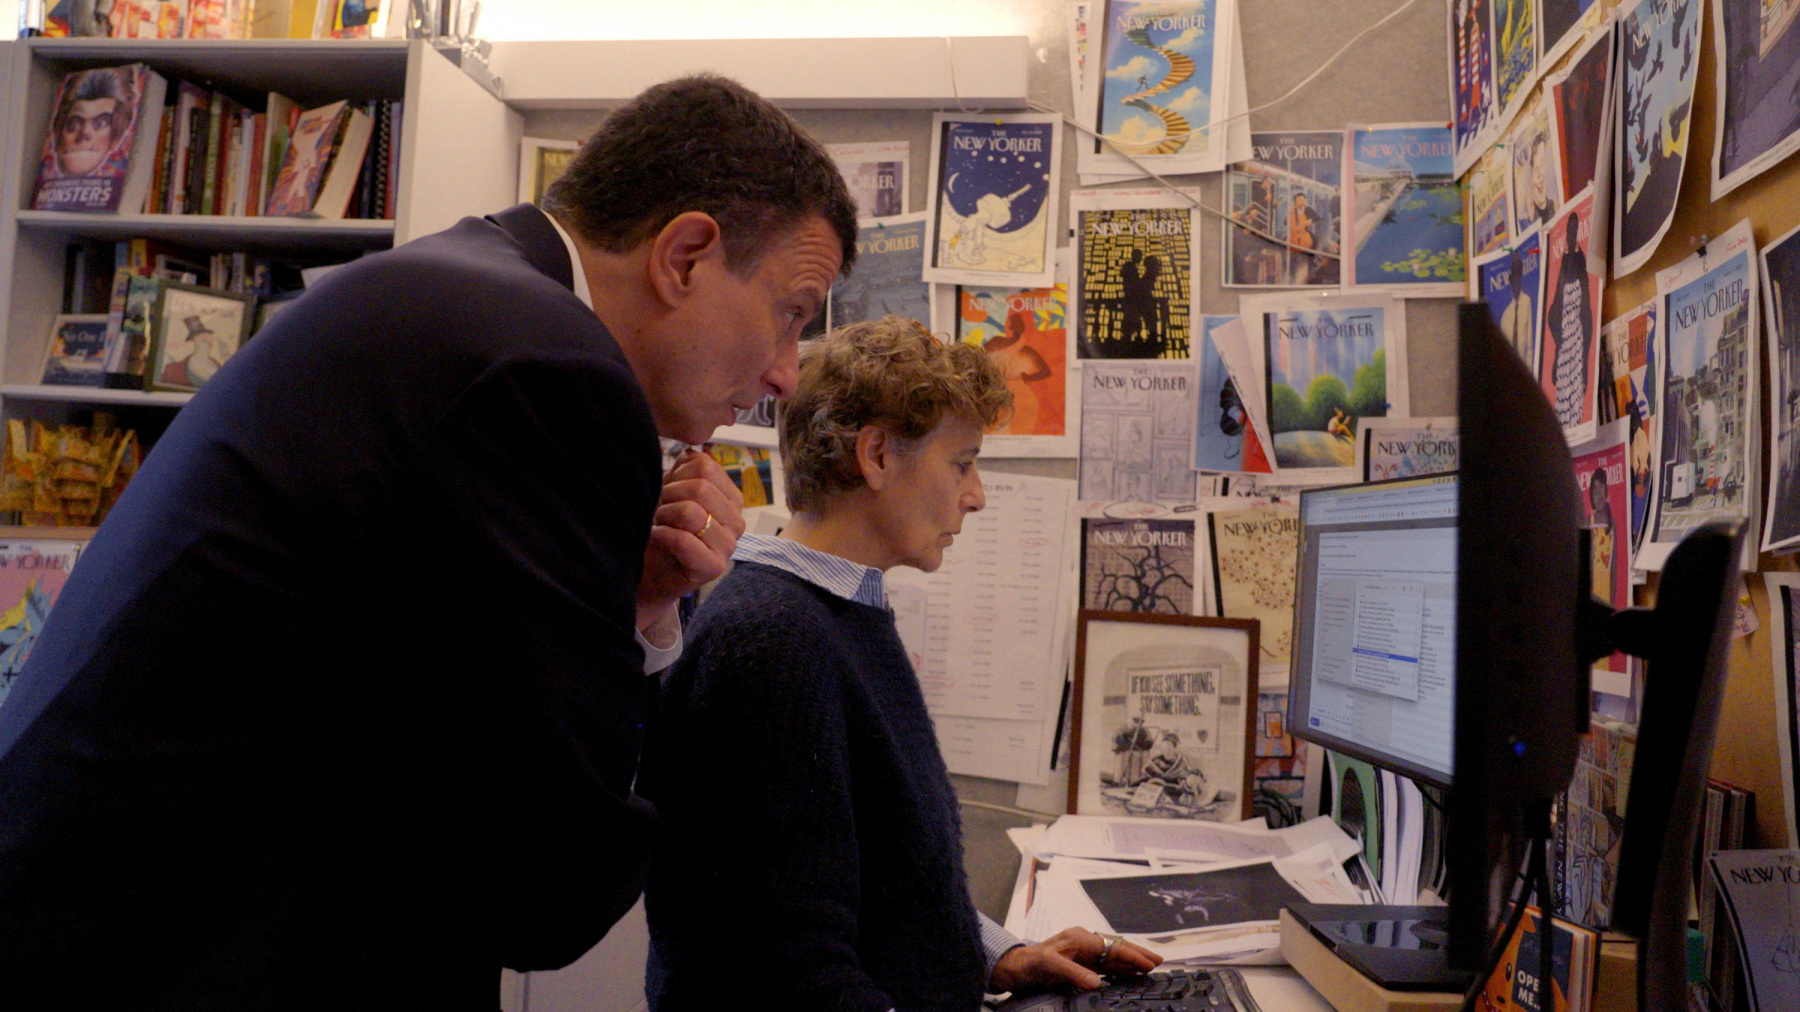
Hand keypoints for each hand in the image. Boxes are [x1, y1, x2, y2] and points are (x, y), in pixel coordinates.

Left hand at [637, 449, 744, 631]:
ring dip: (664, 515)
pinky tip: (657, 537)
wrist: (651, 569)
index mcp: (731, 499)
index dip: (677, 475)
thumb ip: (686, 468)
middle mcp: (737, 521)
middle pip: (701, 488)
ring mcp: (729, 546)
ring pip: (692, 512)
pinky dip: (662, 535)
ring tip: (659, 523)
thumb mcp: (673, 490)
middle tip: (659, 509)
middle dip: (669, 495)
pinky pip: (684, 540)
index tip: (666, 490)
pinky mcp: (714, 567)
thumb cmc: (663, 528)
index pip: (707, 467)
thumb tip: (694, 453)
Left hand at [987, 927, 1161, 993]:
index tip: (1150, 963)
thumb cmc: (1029, 963)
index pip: (1112, 947)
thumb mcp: (1050, 966)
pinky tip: (1128, 976)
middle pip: (1116, 949)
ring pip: (1112, 959)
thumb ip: (1075, 973)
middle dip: (1138, 955)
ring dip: (1131, 964)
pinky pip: (1104, 967)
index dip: (1133, 955)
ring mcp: (1082, 954)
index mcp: (1079, 938)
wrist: (1014, 968)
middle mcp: (1083, 943)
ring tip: (1149, 969)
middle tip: (1159, 962)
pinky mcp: (1080, 964)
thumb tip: (1097, 982)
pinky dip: (1119, 971)